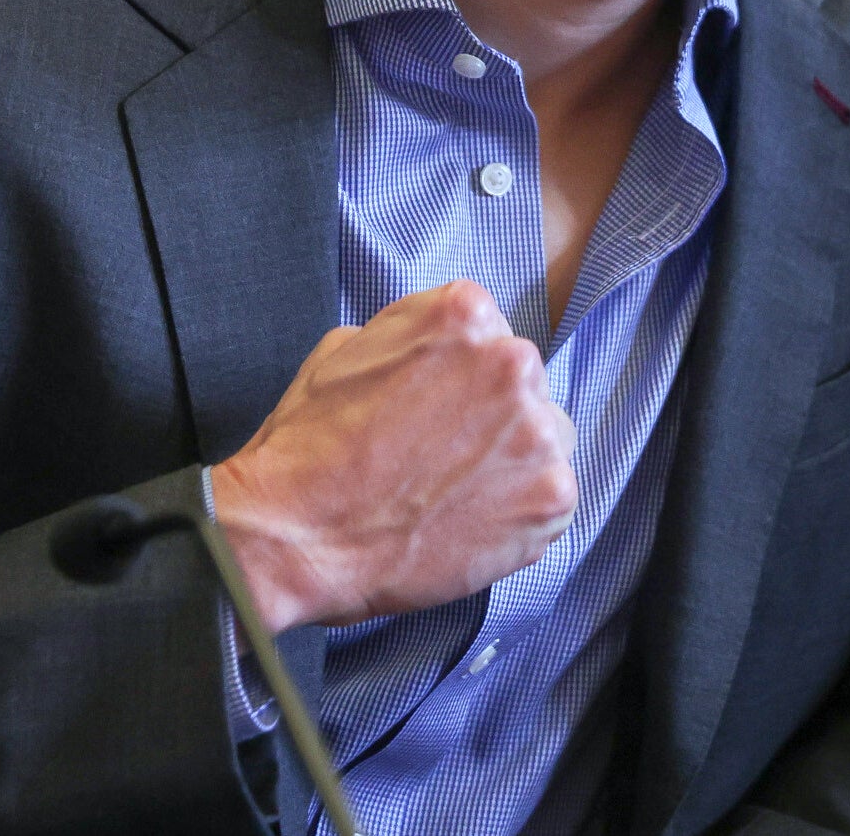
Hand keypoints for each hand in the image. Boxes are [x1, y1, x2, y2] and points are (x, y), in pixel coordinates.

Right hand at [210, 280, 577, 632]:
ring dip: (513, 463)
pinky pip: (553, 499)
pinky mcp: (550, 496)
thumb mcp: (345, 350)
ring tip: (454, 496)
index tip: (438, 409)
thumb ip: (410, 336)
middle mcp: (512, 361)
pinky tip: (468, 526)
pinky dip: (519, 517)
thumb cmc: (309, 447)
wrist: (296, 537)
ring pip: (548, 439)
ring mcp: (537, 431)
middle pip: (524, 384)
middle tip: (441, 458)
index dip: (461, 378)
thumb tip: (436, 350)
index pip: (490, 335)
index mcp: (465, 313)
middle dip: (491, 416)